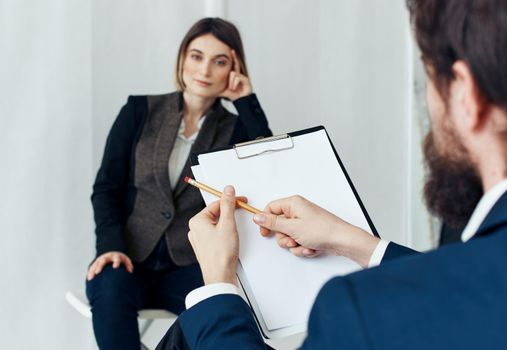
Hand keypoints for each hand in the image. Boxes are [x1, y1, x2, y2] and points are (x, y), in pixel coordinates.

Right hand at [86, 251, 133, 280]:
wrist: (112, 253)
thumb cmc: (120, 259)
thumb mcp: (126, 260)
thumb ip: (129, 265)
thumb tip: (131, 271)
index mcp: (116, 257)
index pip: (116, 259)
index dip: (116, 262)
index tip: (115, 267)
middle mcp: (107, 257)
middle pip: (103, 261)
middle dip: (100, 266)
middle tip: (97, 272)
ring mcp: (101, 259)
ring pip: (96, 264)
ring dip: (93, 270)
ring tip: (90, 278)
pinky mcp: (96, 262)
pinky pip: (92, 267)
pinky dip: (90, 272)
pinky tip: (89, 278)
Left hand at [188, 186, 243, 285]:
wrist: (220, 276)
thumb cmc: (221, 255)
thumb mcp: (228, 224)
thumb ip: (228, 205)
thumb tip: (228, 190)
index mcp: (197, 221)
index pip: (216, 204)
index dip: (231, 201)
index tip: (241, 200)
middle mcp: (195, 229)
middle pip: (216, 213)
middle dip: (229, 212)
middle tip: (241, 211)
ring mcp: (199, 239)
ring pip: (216, 223)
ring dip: (228, 223)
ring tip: (236, 229)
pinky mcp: (205, 247)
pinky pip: (215, 233)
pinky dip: (225, 232)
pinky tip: (231, 238)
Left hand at [219, 50, 251, 100]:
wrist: (240, 101)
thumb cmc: (232, 95)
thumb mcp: (222, 90)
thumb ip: (217, 86)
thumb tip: (208, 87)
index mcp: (233, 76)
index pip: (233, 65)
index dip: (232, 58)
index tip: (230, 51)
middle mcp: (239, 75)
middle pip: (235, 64)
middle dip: (234, 57)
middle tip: (232, 51)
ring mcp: (243, 77)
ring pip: (233, 74)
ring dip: (231, 82)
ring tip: (231, 88)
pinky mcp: (246, 80)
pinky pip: (237, 78)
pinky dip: (234, 83)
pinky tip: (234, 88)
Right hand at [253, 195, 379, 266]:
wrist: (343, 241)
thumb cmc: (322, 230)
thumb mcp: (292, 227)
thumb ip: (272, 223)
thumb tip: (257, 217)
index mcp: (293, 203)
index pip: (270, 208)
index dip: (265, 221)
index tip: (265, 232)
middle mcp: (298, 211)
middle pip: (279, 225)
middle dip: (285, 238)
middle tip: (292, 240)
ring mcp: (304, 222)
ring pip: (288, 236)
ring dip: (295, 245)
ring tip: (305, 244)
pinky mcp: (310, 233)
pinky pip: (298, 242)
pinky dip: (303, 248)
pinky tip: (312, 247)